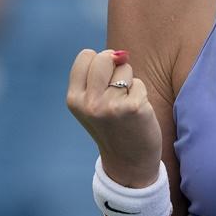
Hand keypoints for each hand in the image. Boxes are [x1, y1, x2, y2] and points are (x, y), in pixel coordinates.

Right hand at [66, 48, 161, 186]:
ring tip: (126, 105)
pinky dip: (141, 94)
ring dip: (130, 83)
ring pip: (125, 69)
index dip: (99, 64)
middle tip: (117, 92)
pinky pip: (139, 84)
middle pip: (105, 57)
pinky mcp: (133, 108)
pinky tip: (137, 113)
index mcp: (74, 98)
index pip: (86, 56)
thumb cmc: (113, 126)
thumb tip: (121, 54)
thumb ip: (98, 76)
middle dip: (116, 67)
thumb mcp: (92, 102)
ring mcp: (110, 105)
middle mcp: (89, 102)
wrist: (129, 161)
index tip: (103, 83)